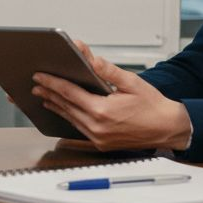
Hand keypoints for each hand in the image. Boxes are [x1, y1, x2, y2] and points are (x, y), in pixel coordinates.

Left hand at [31, 39, 191, 151]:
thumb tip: (91, 59)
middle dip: (48, 93)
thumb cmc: (153, 106)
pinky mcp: (101, 143)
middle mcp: (97, 127)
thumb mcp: (132, 82)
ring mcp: (98, 138)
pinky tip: (62, 110)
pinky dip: (68, 117)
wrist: (168, 128)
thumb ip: (108, 71)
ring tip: (43, 95)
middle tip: (35, 83)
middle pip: (65, 106)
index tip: (39, 76)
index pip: (69, 93)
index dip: (51, 83)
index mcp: (102, 111)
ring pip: (69, 118)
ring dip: (55, 106)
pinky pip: (78, 128)